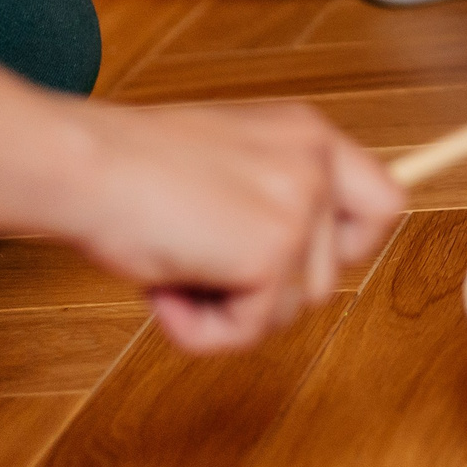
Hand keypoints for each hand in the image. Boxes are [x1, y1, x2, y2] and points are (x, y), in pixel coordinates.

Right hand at [62, 101, 403, 352]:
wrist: (83, 163)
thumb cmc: (129, 165)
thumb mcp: (225, 163)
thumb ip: (269, 196)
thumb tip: (296, 263)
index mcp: (307, 134)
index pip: (383, 202)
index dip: (352, 246)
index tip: (305, 263)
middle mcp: (315, 163)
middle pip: (334, 275)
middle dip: (270, 291)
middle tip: (205, 266)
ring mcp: (300, 206)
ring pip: (292, 309)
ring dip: (227, 308)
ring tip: (175, 263)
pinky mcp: (273, 251)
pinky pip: (250, 331)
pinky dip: (200, 330)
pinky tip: (166, 287)